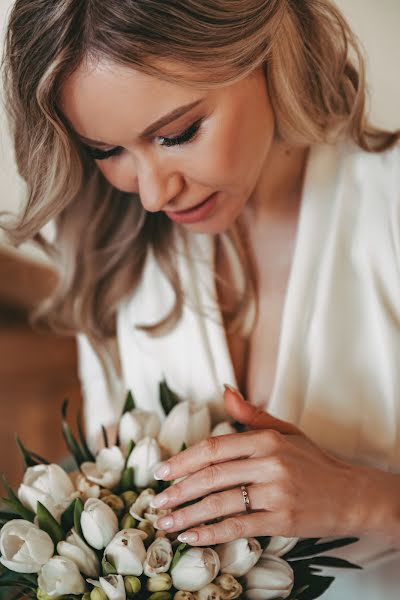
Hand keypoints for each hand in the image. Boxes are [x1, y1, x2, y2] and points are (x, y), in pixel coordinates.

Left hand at [151, 386, 366, 545]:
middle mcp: (269, 463)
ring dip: (187, 514)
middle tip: (156, 502)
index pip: (214, 448)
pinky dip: (211, 533)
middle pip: (211, 476)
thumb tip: (224, 391)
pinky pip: (239, 527)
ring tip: (164, 523)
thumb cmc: (313, 461)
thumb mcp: (285, 431)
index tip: (161, 472)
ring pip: (220, 503)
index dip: (183, 460)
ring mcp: (276, 493)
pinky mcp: (282, 520)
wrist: (351, 494)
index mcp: (266, 440)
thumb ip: (252, 414)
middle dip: (178, 490)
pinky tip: (191, 537)